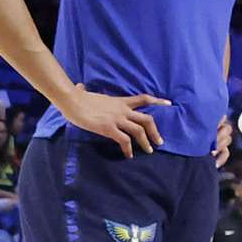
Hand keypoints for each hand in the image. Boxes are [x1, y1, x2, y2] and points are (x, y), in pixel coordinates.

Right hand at [53, 82, 167, 154]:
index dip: (157, 101)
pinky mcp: (108, 128)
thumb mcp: (90, 93)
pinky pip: (124, 140)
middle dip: (155, 131)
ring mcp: (117, 119)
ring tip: (149, 151)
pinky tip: (129, 155)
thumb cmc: (78, 97)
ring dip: (146, 142)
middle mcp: (123, 110)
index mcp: (121, 101)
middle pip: (147, 119)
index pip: (144, 98)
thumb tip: (80, 86)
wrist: (72, 101)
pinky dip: (129, 149)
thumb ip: (89, 91)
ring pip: (139, 131)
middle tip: (160, 141)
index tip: (168, 104)